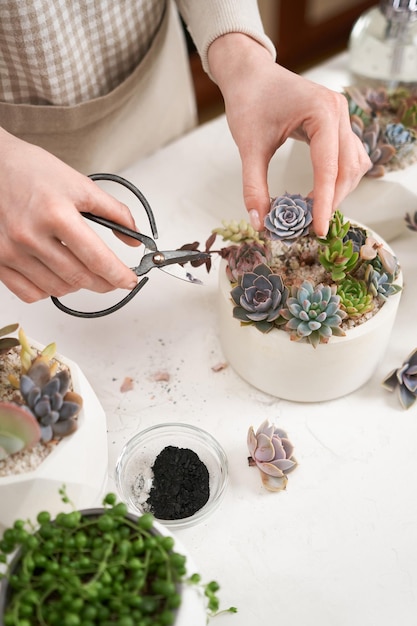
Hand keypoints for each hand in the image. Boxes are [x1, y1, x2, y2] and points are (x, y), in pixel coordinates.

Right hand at [0, 129, 138, 301]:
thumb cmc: (34, 172)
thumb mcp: (80, 185)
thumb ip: (114, 212)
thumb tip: (134, 238)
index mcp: (56, 214)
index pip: (96, 258)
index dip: (119, 275)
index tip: (130, 280)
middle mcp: (30, 235)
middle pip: (79, 278)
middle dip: (104, 283)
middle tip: (114, 280)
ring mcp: (11, 251)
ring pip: (57, 290)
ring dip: (78, 287)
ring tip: (84, 272)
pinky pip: (29, 293)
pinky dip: (49, 291)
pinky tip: (57, 276)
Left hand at [208, 34, 370, 236]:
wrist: (249, 74)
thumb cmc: (249, 102)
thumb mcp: (249, 146)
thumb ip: (254, 186)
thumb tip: (260, 223)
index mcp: (322, 111)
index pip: (328, 168)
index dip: (324, 203)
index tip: (317, 230)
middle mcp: (339, 112)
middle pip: (348, 169)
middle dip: (332, 199)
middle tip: (311, 225)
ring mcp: (341, 117)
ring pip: (353, 164)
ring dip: (338, 190)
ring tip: (314, 211)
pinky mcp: (337, 124)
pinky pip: (348, 157)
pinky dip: (338, 178)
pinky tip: (319, 193)